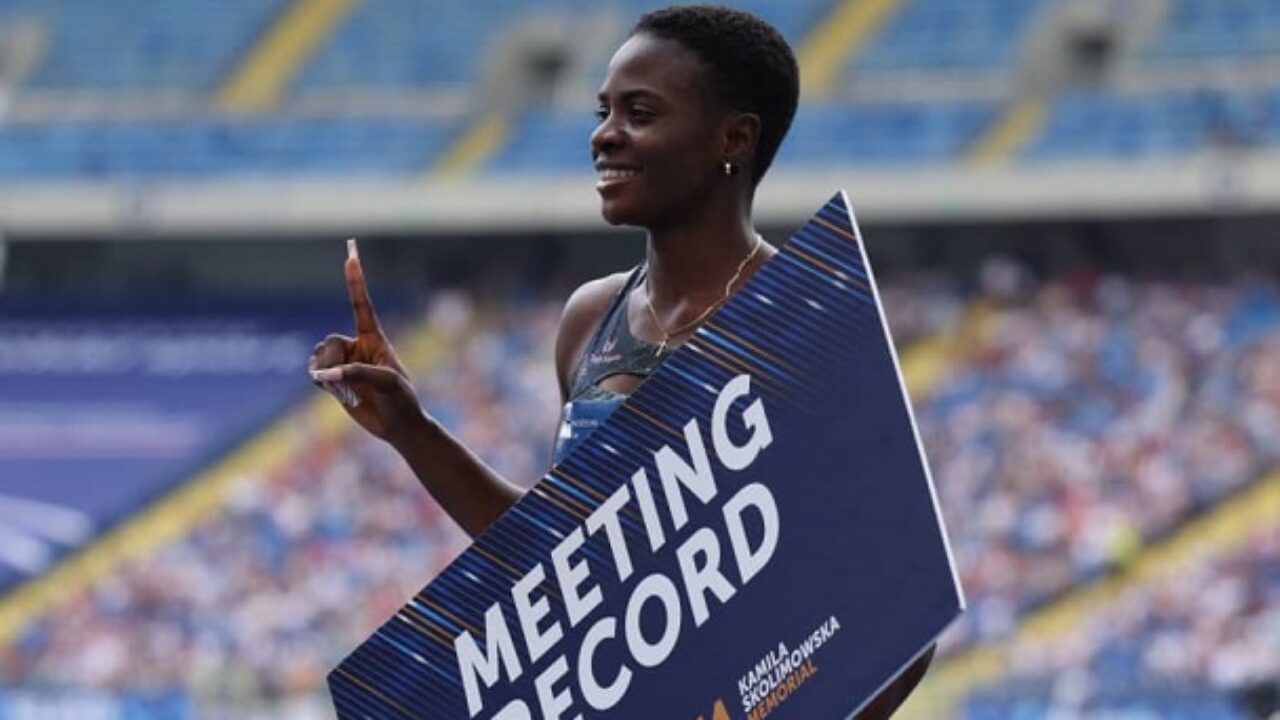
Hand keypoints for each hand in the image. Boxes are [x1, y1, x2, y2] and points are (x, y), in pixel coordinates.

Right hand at [309, 239, 426, 443]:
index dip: (355, 281)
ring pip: (319, 356)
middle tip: (342, 378)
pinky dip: (318, 379)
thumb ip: (356, 373)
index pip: (361, 305)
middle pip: (329, 341)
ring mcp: (345, 363)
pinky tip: (331, 389)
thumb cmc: (401, 400)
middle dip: (331, 359)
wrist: (398, 426)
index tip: (351, 254)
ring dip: (324, 371)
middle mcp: (357, 348)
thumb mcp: (387, 383)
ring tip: (341, 388)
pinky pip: (315, 372)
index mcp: (375, 340)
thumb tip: (326, 374)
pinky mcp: (335, 381)